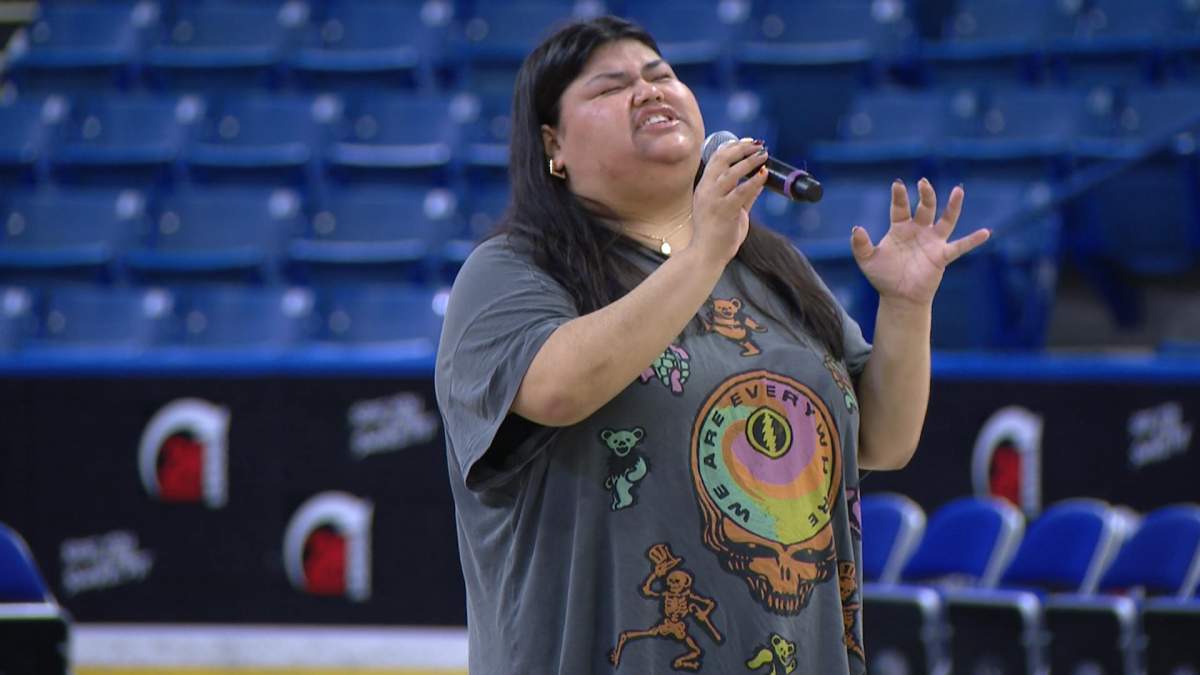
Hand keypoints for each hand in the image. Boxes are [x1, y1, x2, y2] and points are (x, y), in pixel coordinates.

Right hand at [690, 138, 768, 264]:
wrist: (706, 255)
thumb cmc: (716, 236)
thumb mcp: (732, 211)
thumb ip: (745, 196)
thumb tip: (758, 182)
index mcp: (705, 188)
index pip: (715, 158)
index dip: (732, 146)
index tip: (748, 141)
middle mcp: (706, 190)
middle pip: (722, 159)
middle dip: (741, 148)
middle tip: (759, 145)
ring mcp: (713, 200)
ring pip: (731, 172)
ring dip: (749, 161)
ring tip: (764, 155)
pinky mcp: (724, 210)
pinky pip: (741, 191)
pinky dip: (754, 180)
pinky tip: (764, 174)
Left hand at [850, 178, 990, 307]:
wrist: (899, 298)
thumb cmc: (883, 277)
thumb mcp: (867, 260)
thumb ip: (861, 244)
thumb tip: (857, 228)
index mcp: (900, 228)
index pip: (900, 208)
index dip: (899, 196)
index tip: (897, 184)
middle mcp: (918, 231)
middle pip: (925, 207)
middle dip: (925, 194)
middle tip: (923, 182)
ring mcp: (932, 242)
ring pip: (946, 220)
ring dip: (952, 206)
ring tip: (958, 190)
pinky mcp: (942, 256)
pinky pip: (960, 246)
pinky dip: (973, 240)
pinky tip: (985, 232)